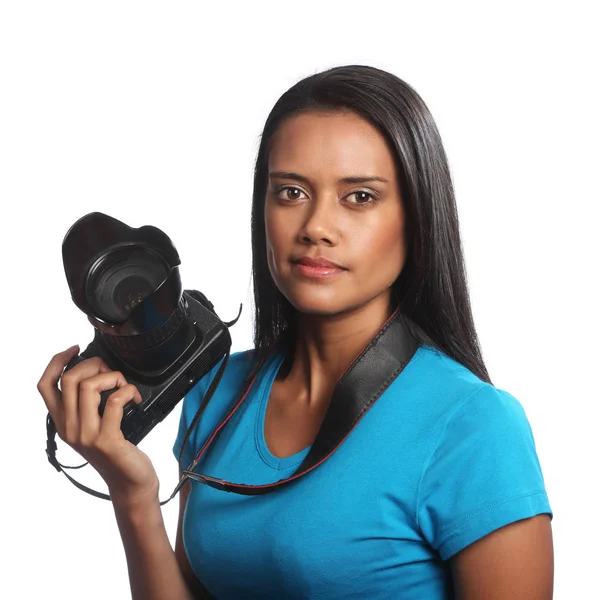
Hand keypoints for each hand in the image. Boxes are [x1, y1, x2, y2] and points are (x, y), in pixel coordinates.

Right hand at [37, 345, 158, 502]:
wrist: (130, 483)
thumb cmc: (117, 452)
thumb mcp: (94, 427)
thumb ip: (87, 405)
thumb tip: (96, 372)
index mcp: (63, 423)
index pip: (45, 386)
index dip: (56, 361)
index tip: (74, 349)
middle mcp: (69, 428)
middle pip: (69, 379)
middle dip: (94, 364)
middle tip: (111, 372)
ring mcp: (86, 435)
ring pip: (89, 386)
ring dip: (113, 377)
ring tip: (124, 386)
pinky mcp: (107, 439)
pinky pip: (114, 400)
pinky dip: (128, 390)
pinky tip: (135, 398)